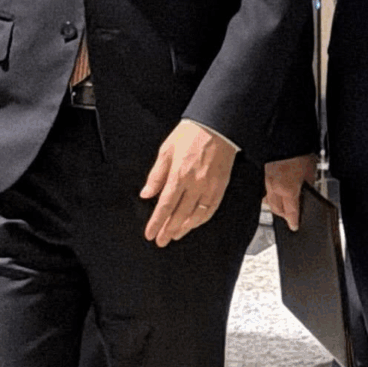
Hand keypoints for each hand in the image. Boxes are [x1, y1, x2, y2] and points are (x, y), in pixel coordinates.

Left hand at [141, 120, 236, 247]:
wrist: (217, 125)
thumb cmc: (192, 134)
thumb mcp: (166, 150)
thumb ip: (156, 175)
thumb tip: (147, 193)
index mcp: (179, 174)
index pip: (165, 206)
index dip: (156, 222)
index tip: (150, 233)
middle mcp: (195, 184)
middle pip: (179, 214)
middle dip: (168, 230)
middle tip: (161, 240)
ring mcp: (209, 186)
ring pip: (196, 215)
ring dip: (184, 228)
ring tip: (175, 235)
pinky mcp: (220, 186)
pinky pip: (211, 209)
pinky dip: (202, 219)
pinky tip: (194, 223)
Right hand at [264, 154, 316, 230]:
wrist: (283, 135)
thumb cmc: (298, 150)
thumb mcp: (311, 170)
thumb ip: (309, 184)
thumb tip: (309, 192)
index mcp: (288, 189)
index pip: (290, 212)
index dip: (293, 221)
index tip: (294, 226)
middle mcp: (275, 187)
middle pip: (277, 209)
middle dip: (284, 214)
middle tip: (291, 215)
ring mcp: (267, 180)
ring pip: (270, 199)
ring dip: (276, 203)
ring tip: (285, 202)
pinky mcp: (263, 171)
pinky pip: (266, 188)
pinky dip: (271, 192)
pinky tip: (277, 188)